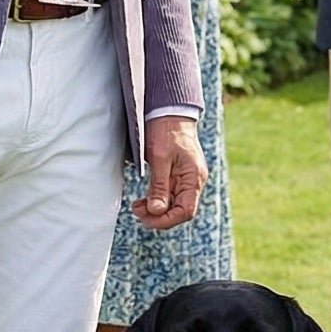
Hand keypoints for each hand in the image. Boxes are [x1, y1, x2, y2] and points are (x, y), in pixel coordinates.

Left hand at [135, 115, 206, 230]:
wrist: (169, 112)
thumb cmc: (166, 130)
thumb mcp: (160, 158)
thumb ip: (159, 186)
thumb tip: (156, 211)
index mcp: (194, 177)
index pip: (186, 211)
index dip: (167, 220)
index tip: (146, 218)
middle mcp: (193, 181)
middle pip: (179, 211)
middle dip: (158, 216)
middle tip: (137, 211)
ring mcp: (185, 179)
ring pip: (172, 205)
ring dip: (155, 210)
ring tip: (136, 206)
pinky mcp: (177, 176)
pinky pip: (168, 195)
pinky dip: (155, 201)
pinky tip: (143, 201)